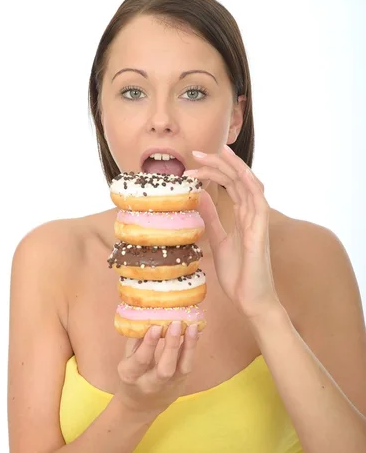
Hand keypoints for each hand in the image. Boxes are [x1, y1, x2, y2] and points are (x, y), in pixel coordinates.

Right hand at [116, 322, 198, 415]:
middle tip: (176, 323)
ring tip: (192, 326)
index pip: (141, 361)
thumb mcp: (126, 360)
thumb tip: (145, 315)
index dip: (149, 344)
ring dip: (189, 346)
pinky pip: (188, 366)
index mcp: (131, 375)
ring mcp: (169, 385)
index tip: (156, 326)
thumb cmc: (133, 375)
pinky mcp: (181, 383)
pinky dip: (192, 348)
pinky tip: (195, 332)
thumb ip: (135, 341)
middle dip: (171, 346)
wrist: (141, 406)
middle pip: (164, 369)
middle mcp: (150, 384)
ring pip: (182, 368)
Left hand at [184, 144, 280, 319]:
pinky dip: (250, 184)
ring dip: (233, 166)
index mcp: (243, 216)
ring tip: (216, 152)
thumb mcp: (218, 241)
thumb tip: (200, 197)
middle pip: (238, 179)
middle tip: (196, 153)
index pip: (230, 184)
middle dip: (219, 163)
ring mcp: (258, 221)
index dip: (214, 170)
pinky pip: (259, 202)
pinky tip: (239, 172)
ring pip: (249, 184)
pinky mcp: (260, 231)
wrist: (250, 300)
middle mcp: (252, 214)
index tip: (193, 164)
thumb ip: (212, 219)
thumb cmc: (238, 274)